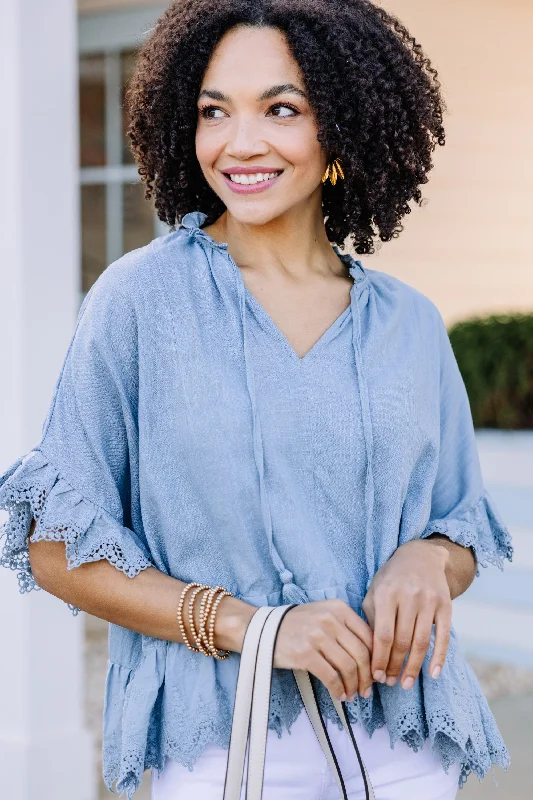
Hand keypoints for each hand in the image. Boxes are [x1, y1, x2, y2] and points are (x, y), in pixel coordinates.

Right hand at [273, 599, 373, 701]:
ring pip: (348, 667)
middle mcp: (330, 619)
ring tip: (351, 695)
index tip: (376, 674)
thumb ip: (346, 628)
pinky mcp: (305, 653)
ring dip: (353, 686)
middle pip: (361, 654)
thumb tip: (371, 657)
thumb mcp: (324, 615)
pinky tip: (339, 695)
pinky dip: (338, 690)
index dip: (376, 659)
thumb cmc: (298, 625)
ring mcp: (317, 636)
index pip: (368, 636)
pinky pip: (331, 677)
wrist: (264, 628)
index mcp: (339, 608)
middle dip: (368, 677)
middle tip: (367, 690)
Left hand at [362, 540, 451, 689]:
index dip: (380, 658)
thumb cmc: (392, 579)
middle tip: (390, 683)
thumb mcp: (375, 591)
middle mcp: (409, 597)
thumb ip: (371, 619)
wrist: (421, 556)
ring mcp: (429, 601)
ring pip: (421, 642)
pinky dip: (439, 658)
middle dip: (395, 666)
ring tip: (406, 684)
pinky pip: (443, 636)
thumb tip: (370, 654)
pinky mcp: (445, 606)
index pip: (383, 634)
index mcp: (387, 594)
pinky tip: (433, 674)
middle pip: (402, 641)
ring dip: (414, 667)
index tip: (376, 675)